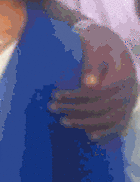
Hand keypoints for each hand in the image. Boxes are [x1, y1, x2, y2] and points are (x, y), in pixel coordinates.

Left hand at [50, 22, 137, 140]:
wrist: (112, 44)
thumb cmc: (99, 43)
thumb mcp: (95, 47)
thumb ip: (92, 65)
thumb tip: (89, 85)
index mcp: (123, 76)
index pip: (97, 92)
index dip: (75, 96)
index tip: (54, 95)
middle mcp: (130, 90)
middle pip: (102, 106)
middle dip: (75, 109)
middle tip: (52, 108)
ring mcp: (130, 100)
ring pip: (110, 118)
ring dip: (86, 123)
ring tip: (63, 122)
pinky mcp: (127, 106)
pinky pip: (120, 123)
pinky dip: (107, 132)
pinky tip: (91, 137)